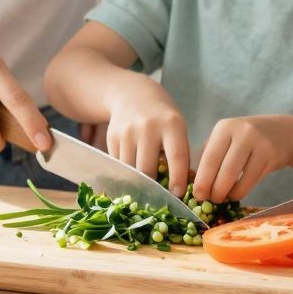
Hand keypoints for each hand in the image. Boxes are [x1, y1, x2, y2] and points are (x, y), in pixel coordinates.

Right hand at [105, 80, 190, 195]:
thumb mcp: (177, 129)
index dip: (177, 179)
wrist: (133, 95)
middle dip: (153, 187)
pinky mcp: (113, 137)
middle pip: (147, 168)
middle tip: (158, 199)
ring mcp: (127, 132)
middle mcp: (148, 127)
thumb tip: (180, 190)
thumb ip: (180, 155)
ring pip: (130, 170)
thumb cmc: (162, 118)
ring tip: (145, 190)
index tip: (178, 195)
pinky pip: (119, 164)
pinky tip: (132, 173)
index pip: (176, 157)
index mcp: (171, 124)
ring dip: (137, 183)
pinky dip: (126, 172)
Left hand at [193, 116, 292, 203]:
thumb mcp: (227, 138)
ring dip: (228, 193)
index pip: (209, 158)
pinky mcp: (270, 155)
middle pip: (224, 170)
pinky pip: (251, 180)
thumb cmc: (246, 140)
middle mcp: (241, 132)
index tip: (197, 195)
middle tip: (210, 200)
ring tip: (222, 198)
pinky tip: (236, 193)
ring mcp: (258, 143)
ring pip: (238, 177)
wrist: (281, 132)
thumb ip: (210, 154)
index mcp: (223, 128)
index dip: (202, 180)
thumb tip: (194, 181)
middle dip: (214, 190)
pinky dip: (241, 191)